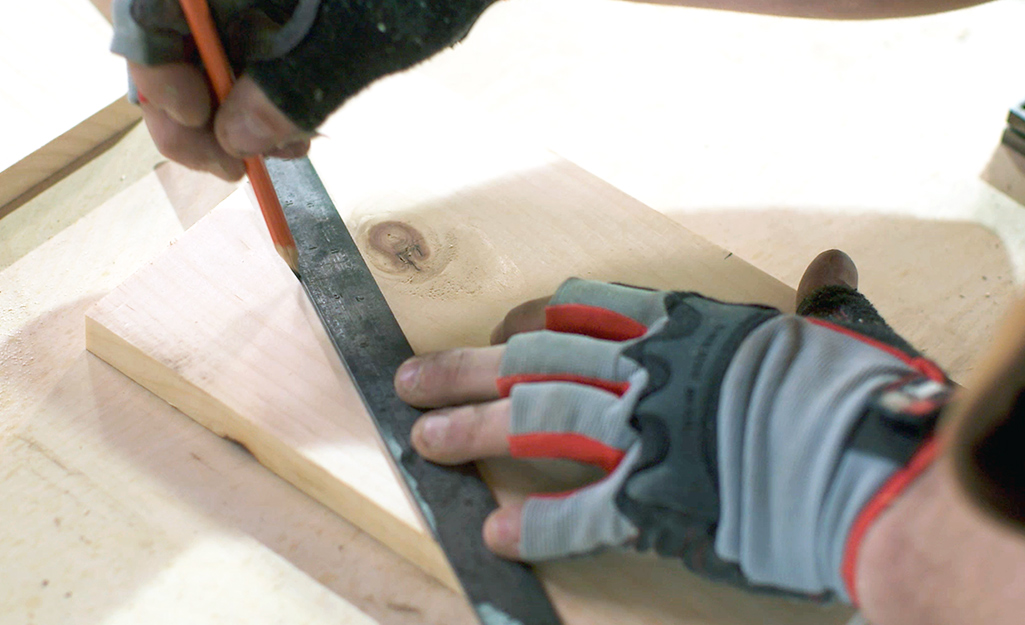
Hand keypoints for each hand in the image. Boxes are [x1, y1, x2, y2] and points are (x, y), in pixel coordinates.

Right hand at [111, 0, 496, 178]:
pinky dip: (262, 103)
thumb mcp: (366, 32)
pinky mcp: (277, 15)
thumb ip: (298, 83)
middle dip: (194, 108)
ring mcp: (254, 1)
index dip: (157, 70)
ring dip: (231, 115)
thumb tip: (236, 139)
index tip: (200, 125)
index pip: (149, 10)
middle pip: (168, 37)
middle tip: (234, 167)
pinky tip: (294, 134)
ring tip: (280, 153)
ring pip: (208, 55)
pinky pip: (247, 59)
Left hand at [396, 265, 952, 603]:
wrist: (873, 462)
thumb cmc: (863, 391)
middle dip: (467, 370)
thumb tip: (833, 263)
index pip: (587, 312)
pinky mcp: (652, 498)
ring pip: (537, 419)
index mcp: (688, 328)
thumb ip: (822, 300)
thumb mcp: (840, 330)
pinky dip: (537, 525)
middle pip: (535, 362)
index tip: (497, 331)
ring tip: (423, 439)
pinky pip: (577, 512)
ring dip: (473, 429)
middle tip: (411, 380)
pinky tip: (498, 530)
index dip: (533, 323)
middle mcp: (651, 369)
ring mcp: (644, 430)